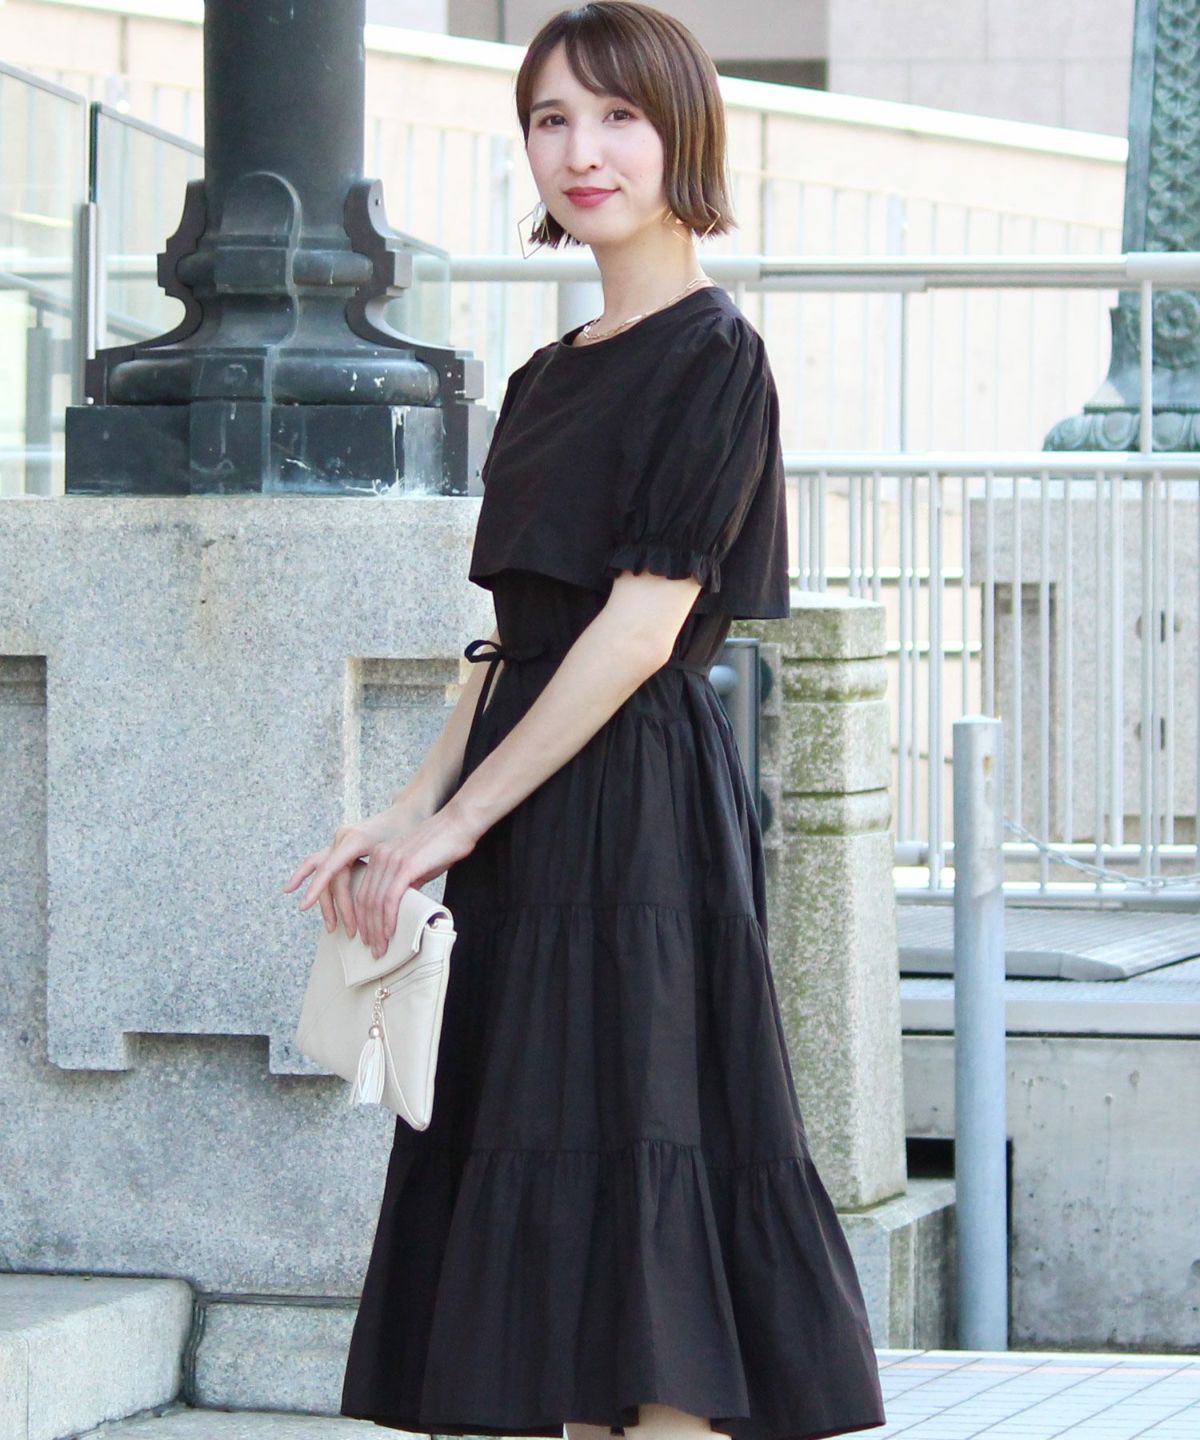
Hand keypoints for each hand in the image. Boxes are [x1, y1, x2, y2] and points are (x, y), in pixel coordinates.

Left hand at [282, 800, 478, 957]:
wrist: (459, 824)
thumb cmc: (443, 845)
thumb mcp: (417, 867)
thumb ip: (405, 883)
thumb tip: (399, 907)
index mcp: (379, 857)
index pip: (364, 893)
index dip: (363, 919)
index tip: (368, 938)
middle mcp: (380, 857)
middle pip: (365, 900)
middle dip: (367, 929)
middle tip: (373, 950)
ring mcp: (391, 860)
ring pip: (375, 902)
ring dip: (377, 929)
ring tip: (380, 948)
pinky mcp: (405, 866)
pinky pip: (390, 898)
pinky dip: (388, 919)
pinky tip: (390, 933)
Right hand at [282, 803, 417, 940]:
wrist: (407, 812)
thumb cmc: (407, 831)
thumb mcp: (398, 851)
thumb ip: (386, 874)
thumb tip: (389, 906)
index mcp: (354, 839)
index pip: (330, 868)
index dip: (316, 888)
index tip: (303, 906)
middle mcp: (342, 839)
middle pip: (330, 878)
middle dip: (337, 907)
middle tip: (347, 931)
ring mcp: (339, 842)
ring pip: (322, 874)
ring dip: (323, 901)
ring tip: (331, 926)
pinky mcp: (341, 847)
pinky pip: (321, 865)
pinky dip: (308, 877)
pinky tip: (291, 888)